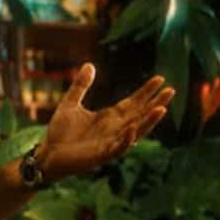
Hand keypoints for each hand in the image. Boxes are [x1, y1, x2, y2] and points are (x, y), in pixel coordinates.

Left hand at [35, 63, 174, 180]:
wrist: (48, 153)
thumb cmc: (60, 132)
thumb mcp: (70, 103)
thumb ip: (81, 85)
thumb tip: (90, 64)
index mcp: (109, 117)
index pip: (133, 102)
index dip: (146, 92)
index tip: (160, 79)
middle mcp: (114, 129)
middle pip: (140, 115)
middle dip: (155, 104)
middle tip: (171, 91)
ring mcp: (110, 143)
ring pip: (135, 132)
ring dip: (148, 122)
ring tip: (161, 109)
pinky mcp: (101, 155)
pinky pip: (118, 148)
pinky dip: (126, 140)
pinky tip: (132, 130)